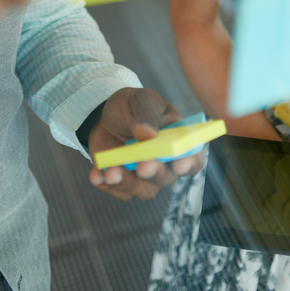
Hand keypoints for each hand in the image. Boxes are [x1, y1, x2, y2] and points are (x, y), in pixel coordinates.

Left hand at [87, 87, 204, 200]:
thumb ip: (146, 113)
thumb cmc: (133, 106)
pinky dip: (107, 184)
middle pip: (167, 177)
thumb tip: (147, 133)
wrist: (106, 115)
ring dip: (127, 183)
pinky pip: (118, 191)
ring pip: (143, 189)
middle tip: (142, 167)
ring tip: (110, 171)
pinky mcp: (125, 181)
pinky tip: (96, 174)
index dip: (190, 163)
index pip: (193, 157)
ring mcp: (145, 175)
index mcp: (177, 140)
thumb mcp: (140, 99)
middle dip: (154, 173)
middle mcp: (165, 163)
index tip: (179, 164)